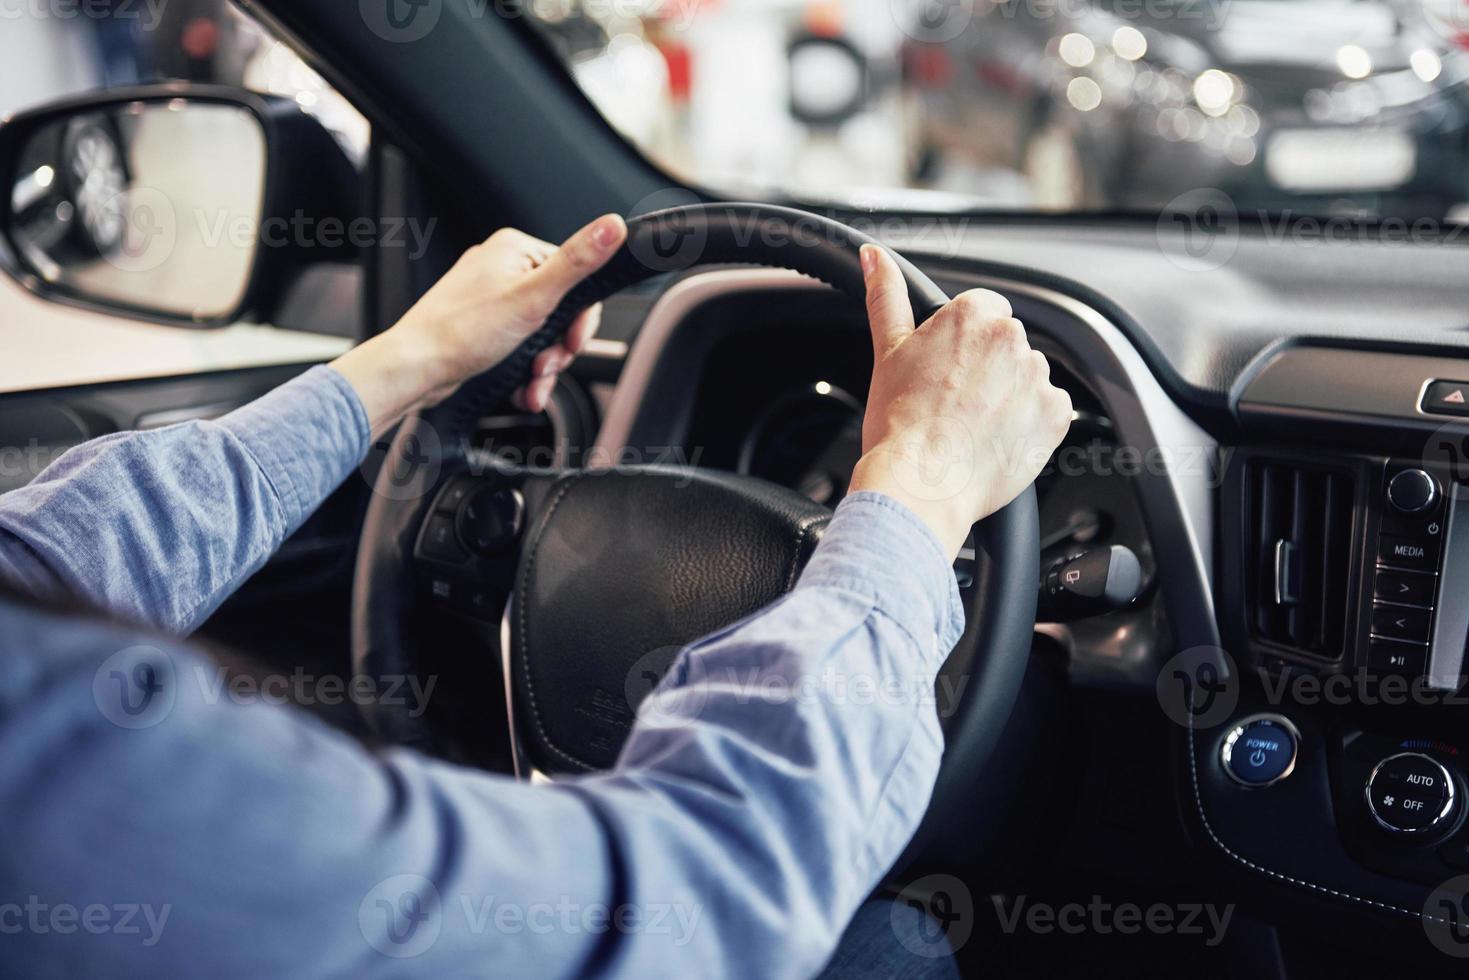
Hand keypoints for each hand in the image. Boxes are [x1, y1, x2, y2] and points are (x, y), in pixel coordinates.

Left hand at [331, 214, 627, 430]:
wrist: (415, 368)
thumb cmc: (461, 332)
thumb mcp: (533, 297)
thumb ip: (577, 263)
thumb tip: (612, 227)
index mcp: (516, 249)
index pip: (576, 278)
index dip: (579, 319)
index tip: (571, 343)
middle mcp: (502, 268)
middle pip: (560, 310)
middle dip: (558, 348)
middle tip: (547, 365)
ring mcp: (491, 297)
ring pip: (541, 333)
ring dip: (543, 365)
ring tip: (531, 382)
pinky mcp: (483, 325)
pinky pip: (520, 346)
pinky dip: (525, 370)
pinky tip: (520, 386)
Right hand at [848, 244, 1072, 558]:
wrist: (922, 483)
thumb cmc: (899, 423)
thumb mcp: (887, 351)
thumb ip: (886, 296)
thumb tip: (873, 257)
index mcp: (973, 315)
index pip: (982, 310)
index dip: (961, 344)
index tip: (946, 370)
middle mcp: (1012, 338)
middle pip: (1005, 344)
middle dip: (986, 368)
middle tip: (952, 403)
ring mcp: (1037, 377)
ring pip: (1026, 377)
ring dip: (1008, 396)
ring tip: (971, 427)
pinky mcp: (1055, 415)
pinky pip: (1047, 411)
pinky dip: (1028, 424)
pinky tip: (994, 440)